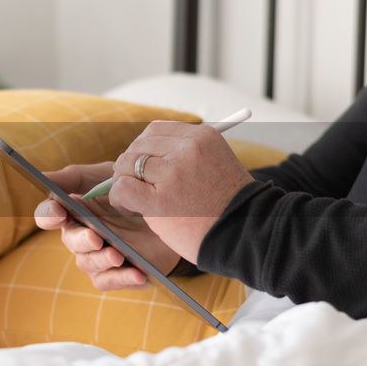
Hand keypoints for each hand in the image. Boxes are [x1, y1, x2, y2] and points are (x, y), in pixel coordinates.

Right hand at [34, 162, 180, 289]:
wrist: (169, 213)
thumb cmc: (131, 191)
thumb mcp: (105, 176)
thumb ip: (74, 177)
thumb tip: (45, 176)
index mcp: (72, 212)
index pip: (48, 215)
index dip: (48, 215)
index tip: (59, 212)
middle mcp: (80, 236)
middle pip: (70, 241)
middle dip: (81, 240)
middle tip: (96, 238)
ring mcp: (97, 257)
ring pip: (87, 263)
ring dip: (102, 260)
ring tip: (118, 255)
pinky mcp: (116, 274)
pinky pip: (109, 281)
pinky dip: (123, 279)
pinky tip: (138, 273)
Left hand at [107, 121, 253, 262]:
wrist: (247, 234)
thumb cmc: (227, 207)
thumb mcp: (215, 165)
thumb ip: (183, 156)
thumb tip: (139, 156)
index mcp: (202, 136)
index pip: (155, 130)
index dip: (143, 149)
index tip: (146, 168)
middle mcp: (187, 148)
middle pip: (137, 146)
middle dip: (131, 167)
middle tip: (137, 188)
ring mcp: (173, 172)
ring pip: (126, 165)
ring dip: (124, 183)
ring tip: (135, 202)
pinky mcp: (160, 200)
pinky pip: (122, 189)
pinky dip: (119, 199)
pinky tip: (131, 210)